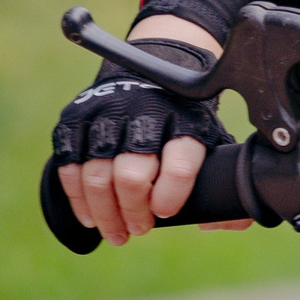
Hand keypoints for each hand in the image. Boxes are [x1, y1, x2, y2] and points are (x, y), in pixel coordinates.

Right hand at [53, 17, 250, 244]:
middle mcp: (144, 112)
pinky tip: (90, 216)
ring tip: (116, 233)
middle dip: (134, 211)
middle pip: (132, 174)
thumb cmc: (184, 118)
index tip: (165, 211)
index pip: (179, 160)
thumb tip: (229, 220)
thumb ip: (223, 178)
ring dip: (105, 213)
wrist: (154, 66)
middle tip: (139, 229)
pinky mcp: (76, 118)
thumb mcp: (212, 137)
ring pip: (97, 175)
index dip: (170, 194)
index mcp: (185, 118)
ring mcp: (106, 114)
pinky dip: (78, 198)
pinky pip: (70, 167)